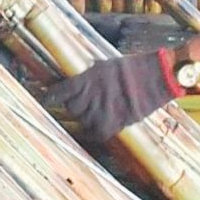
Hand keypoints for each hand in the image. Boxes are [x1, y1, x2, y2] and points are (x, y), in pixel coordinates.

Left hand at [42, 50, 178, 141]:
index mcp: (84, 80)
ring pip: (82, 120)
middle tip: (85, 100)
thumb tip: (73, 84)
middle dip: (75, 104)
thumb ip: (85, 78)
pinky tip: (97, 125)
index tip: (46, 99)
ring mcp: (99, 113)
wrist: (154, 78)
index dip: (51, 97)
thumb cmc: (129, 69)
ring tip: (99, 108)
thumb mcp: (102, 67)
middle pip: (70, 108)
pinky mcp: (111, 125)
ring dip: (86, 115)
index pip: (58, 93)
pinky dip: (93, 131)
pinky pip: (93, 133)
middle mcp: (88, 98)